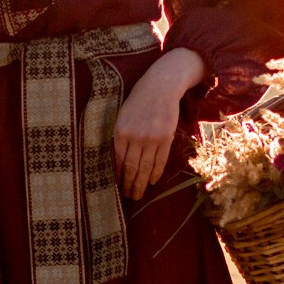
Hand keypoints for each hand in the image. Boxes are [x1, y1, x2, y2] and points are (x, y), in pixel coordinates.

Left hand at [113, 48, 206, 198]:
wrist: (160, 86)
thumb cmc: (138, 101)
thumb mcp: (123, 116)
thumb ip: (121, 137)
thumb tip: (119, 160)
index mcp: (120, 131)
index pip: (118, 161)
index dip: (119, 176)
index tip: (118, 187)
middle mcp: (135, 137)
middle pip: (132, 167)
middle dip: (130, 185)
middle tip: (129, 197)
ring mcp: (151, 138)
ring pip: (146, 168)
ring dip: (142, 183)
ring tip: (139, 194)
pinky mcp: (165, 138)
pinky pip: (160, 161)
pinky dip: (156, 173)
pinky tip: (153, 182)